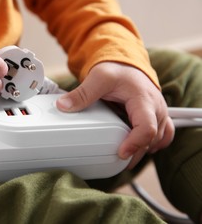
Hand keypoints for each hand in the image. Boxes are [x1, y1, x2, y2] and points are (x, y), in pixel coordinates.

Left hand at [56, 62, 174, 167]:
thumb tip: (63, 106)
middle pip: (151, 138)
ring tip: (123, 157)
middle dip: (136, 152)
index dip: (135, 143)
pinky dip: (152, 145)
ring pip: (157, 140)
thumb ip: (82, 94)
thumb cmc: (117, 70)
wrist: (126, 65)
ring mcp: (158, 114)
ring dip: (142, 150)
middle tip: (116, 160)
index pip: (146, 127)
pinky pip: (162, 136)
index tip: (121, 153)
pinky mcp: (156, 118)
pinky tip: (139, 150)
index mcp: (144, 99)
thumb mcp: (98, 78)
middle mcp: (156, 108)